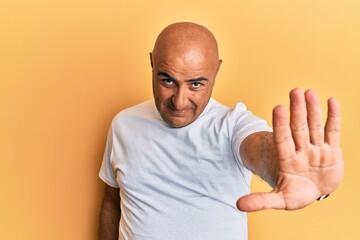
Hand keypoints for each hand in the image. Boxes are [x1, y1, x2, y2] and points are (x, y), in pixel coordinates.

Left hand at [237, 88, 343, 210]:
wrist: (313, 191)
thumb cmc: (296, 194)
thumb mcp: (280, 200)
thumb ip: (261, 200)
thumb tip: (238, 205)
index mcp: (288, 161)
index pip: (283, 139)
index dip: (281, 125)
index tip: (278, 107)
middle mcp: (301, 151)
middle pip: (299, 128)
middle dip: (297, 111)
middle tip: (295, 91)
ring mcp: (316, 149)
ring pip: (315, 127)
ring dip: (313, 110)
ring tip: (309, 92)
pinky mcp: (332, 150)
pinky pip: (333, 132)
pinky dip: (333, 118)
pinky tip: (332, 101)